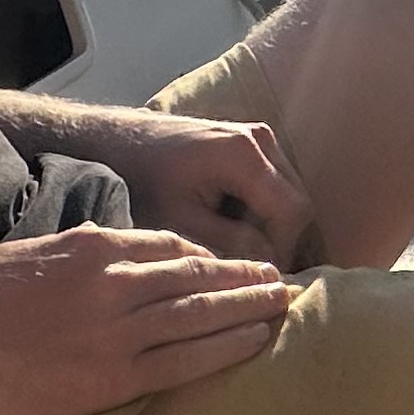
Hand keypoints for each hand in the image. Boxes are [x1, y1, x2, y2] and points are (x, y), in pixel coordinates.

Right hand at [0, 227, 292, 414]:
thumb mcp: (11, 263)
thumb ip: (57, 262)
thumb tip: (81, 265)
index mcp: (83, 249)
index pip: (163, 245)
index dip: (202, 255)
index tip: (226, 262)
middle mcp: (108, 281)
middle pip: (195, 272)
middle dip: (242, 274)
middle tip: (279, 277)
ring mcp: (112, 330)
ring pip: (201, 310)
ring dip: (249, 305)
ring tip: (285, 301)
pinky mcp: (107, 379)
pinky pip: (185, 359)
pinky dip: (229, 347)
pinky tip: (259, 341)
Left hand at [115, 118, 315, 267]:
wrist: (117, 142)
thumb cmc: (142, 182)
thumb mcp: (180, 221)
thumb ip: (230, 242)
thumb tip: (270, 267)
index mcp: (245, 155)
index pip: (292, 210)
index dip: (285, 249)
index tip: (262, 279)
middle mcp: (261, 139)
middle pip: (296, 199)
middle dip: (280, 238)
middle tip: (253, 270)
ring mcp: (258, 136)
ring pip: (288, 191)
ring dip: (271, 224)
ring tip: (240, 249)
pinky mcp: (251, 140)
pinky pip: (274, 181)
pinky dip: (262, 208)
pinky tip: (233, 226)